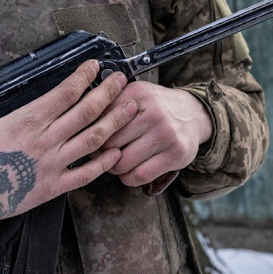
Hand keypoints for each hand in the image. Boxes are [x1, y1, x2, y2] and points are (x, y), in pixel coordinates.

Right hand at [0, 60, 137, 252]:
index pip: (65, 93)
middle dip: (108, 93)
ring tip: (131, 109)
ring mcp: (53, 164)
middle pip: (86, 112)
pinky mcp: (53, 186)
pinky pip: (85, 174)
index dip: (83, 77)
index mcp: (27, 120)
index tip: (95, 66)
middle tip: (122, 80)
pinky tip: (116, 153)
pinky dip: (103, 163)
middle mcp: (46, 139)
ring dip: (114, 122)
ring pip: (92, 139)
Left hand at [97, 81, 212, 187]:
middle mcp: (152, 112)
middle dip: (101, 154)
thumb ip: (109, 105)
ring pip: (122, 163)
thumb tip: (79, 125)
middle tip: (102, 155)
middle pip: (108, 144)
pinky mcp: (175, 154)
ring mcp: (165, 134)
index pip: (99, 120)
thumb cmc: (155, 108)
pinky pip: (140, 175)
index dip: (90, 134)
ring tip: (116, 163)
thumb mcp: (133, 96)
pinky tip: (129, 172)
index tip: (89, 140)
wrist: (193, 114)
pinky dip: (129, 178)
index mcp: (136, 95)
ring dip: (114, 168)